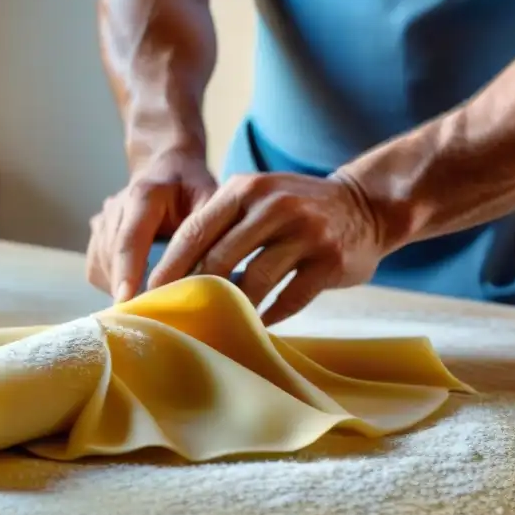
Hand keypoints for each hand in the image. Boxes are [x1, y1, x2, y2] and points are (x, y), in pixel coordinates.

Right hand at [86, 153, 217, 300]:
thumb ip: (207, 232)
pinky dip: (114, 284)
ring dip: (121, 288)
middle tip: (149, 319)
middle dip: (127, 288)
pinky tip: (136, 288)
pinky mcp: (97, 236)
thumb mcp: (209, 199)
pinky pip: (97, 269)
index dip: (127, 270)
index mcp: (144, 195)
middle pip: (113, 257)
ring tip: (147, 305)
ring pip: (102, 266)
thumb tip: (208, 276)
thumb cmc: (192, 187)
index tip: (125, 300)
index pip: (130, 238)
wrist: (165, 167)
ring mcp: (102, 221)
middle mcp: (116, 207)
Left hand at [148, 171, 389, 323]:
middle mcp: (273, 205)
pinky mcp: (330, 260)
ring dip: (233, 307)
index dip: (168, 268)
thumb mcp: (257, 198)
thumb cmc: (296, 209)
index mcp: (244, 189)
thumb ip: (221, 224)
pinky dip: (270, 315)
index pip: (194, 232)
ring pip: (254, 281)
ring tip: (215, 324)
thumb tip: (172, 273)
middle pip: (218, 258)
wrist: (366, 204)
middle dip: (192, 292)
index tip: (149, 296)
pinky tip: (257, 324)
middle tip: (174, 318)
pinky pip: (290, 297)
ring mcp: (304, 232)